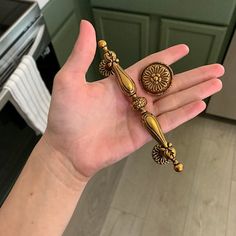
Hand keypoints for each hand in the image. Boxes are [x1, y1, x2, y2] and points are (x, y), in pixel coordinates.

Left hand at [43, 20, 223, 177]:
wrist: (67, 150)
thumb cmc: (65, 117)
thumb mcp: (69, 81)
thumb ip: (81, 55)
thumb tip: (86, 26)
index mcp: (119, 84)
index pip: (148, 67)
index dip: (166, 58)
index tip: (184, 49)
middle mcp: (133, 99)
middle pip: (168, 84)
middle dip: (192, 76)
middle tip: (215, 69)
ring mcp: (139, 117)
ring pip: (172, 102)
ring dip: (194, 93)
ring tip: (215, 84)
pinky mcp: (141, 134)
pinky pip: (166, 122)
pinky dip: (183, 114)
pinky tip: (199, 105)